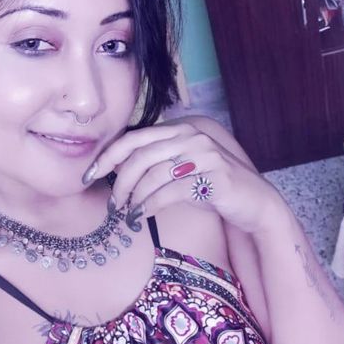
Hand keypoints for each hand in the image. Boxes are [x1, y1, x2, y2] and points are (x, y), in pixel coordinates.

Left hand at [82, 118, 277, 234]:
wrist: (254, 203)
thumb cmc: (211, 188)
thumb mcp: (179, 171)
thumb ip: (152, 163)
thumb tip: (113, 167)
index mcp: (181, 128)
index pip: (134, 137)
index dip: (107, 156)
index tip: (89, 176)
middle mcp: (193, 136)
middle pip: (140, 156)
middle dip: (120, 182)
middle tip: (113, 204)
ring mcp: (206, 154)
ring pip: (154, 174)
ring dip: (135, 197)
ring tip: (128, 213)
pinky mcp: (215, 177)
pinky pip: (172, 191)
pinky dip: (151, 205)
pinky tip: (143, 215)